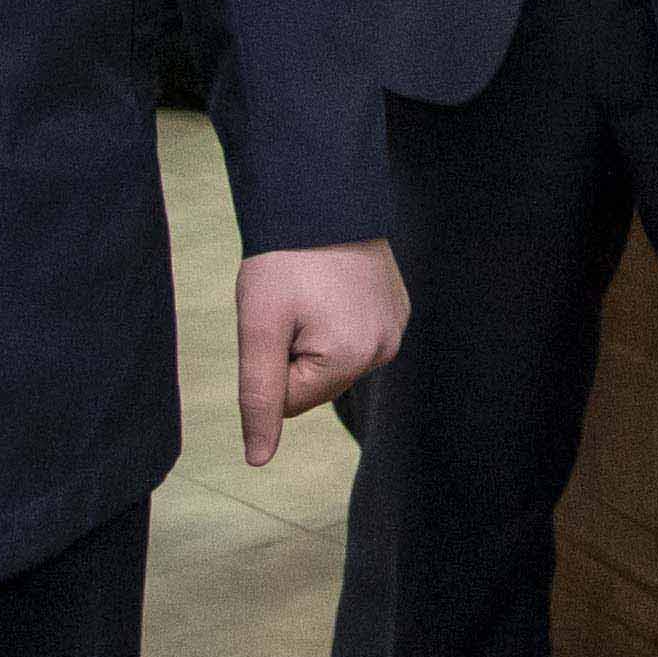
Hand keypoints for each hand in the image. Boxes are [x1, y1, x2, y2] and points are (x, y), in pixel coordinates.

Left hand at [236, 242, 407, 464]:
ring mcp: (397, 328)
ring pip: (335, 360)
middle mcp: (384, 349)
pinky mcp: (399, 309)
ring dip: (314, 337)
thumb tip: (258, 460)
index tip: (277, 317)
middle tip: (291, 303)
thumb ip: (259, 398)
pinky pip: (356, 336)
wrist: (319, 197)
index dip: (271, 361)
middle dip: (294, 351)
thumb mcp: (259, 329)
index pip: (289, 400)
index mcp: (351, 358)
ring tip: (311, 292)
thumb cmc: (283, 262)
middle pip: (317, 384)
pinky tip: (332, 286)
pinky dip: (337, 319)